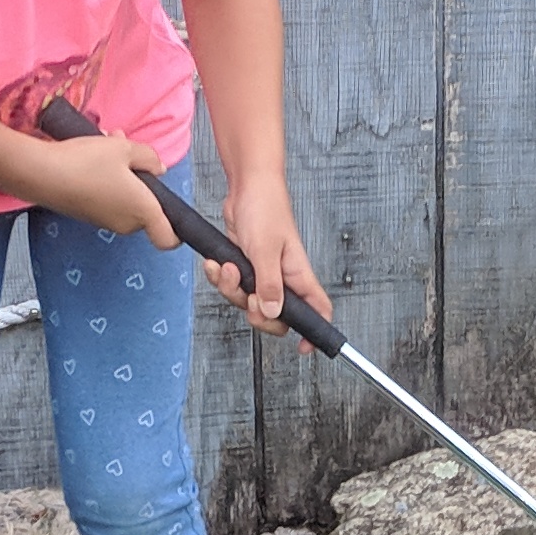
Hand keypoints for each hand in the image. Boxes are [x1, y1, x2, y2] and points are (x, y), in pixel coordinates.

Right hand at [21, 131, 176, 247]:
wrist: (41, 174)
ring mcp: (104, 221)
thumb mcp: (125, 148)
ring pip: (124, 199)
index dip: (177, 233)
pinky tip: (91, 155)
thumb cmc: (88, 161)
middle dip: (141, 181)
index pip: (168, 239)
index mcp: (143, 211)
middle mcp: (126, 223)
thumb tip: (159, 169)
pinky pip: (107, 199)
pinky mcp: (86, 215)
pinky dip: (105, 180)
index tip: (175, 215)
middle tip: (130, 152)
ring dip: (122, 175)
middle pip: (145, 210)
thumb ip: (149, 158)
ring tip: (108, 144)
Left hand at [211, 178, 327, 335]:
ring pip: (247, 301)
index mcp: (298, 275)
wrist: (247, 186)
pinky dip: (221, 277)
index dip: (315, 331)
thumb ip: (268, 284)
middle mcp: (283, 277)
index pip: (317, 309)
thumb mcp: (265, 250)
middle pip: (275, 315)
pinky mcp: (246, 266)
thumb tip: (270, 312)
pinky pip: (232, 285)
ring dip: (231, 290)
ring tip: (228, 268)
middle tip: (247, 298)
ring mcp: (263, 273)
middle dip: (254, 313)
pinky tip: (218, 263)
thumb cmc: (266, 208)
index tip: (304, 347)